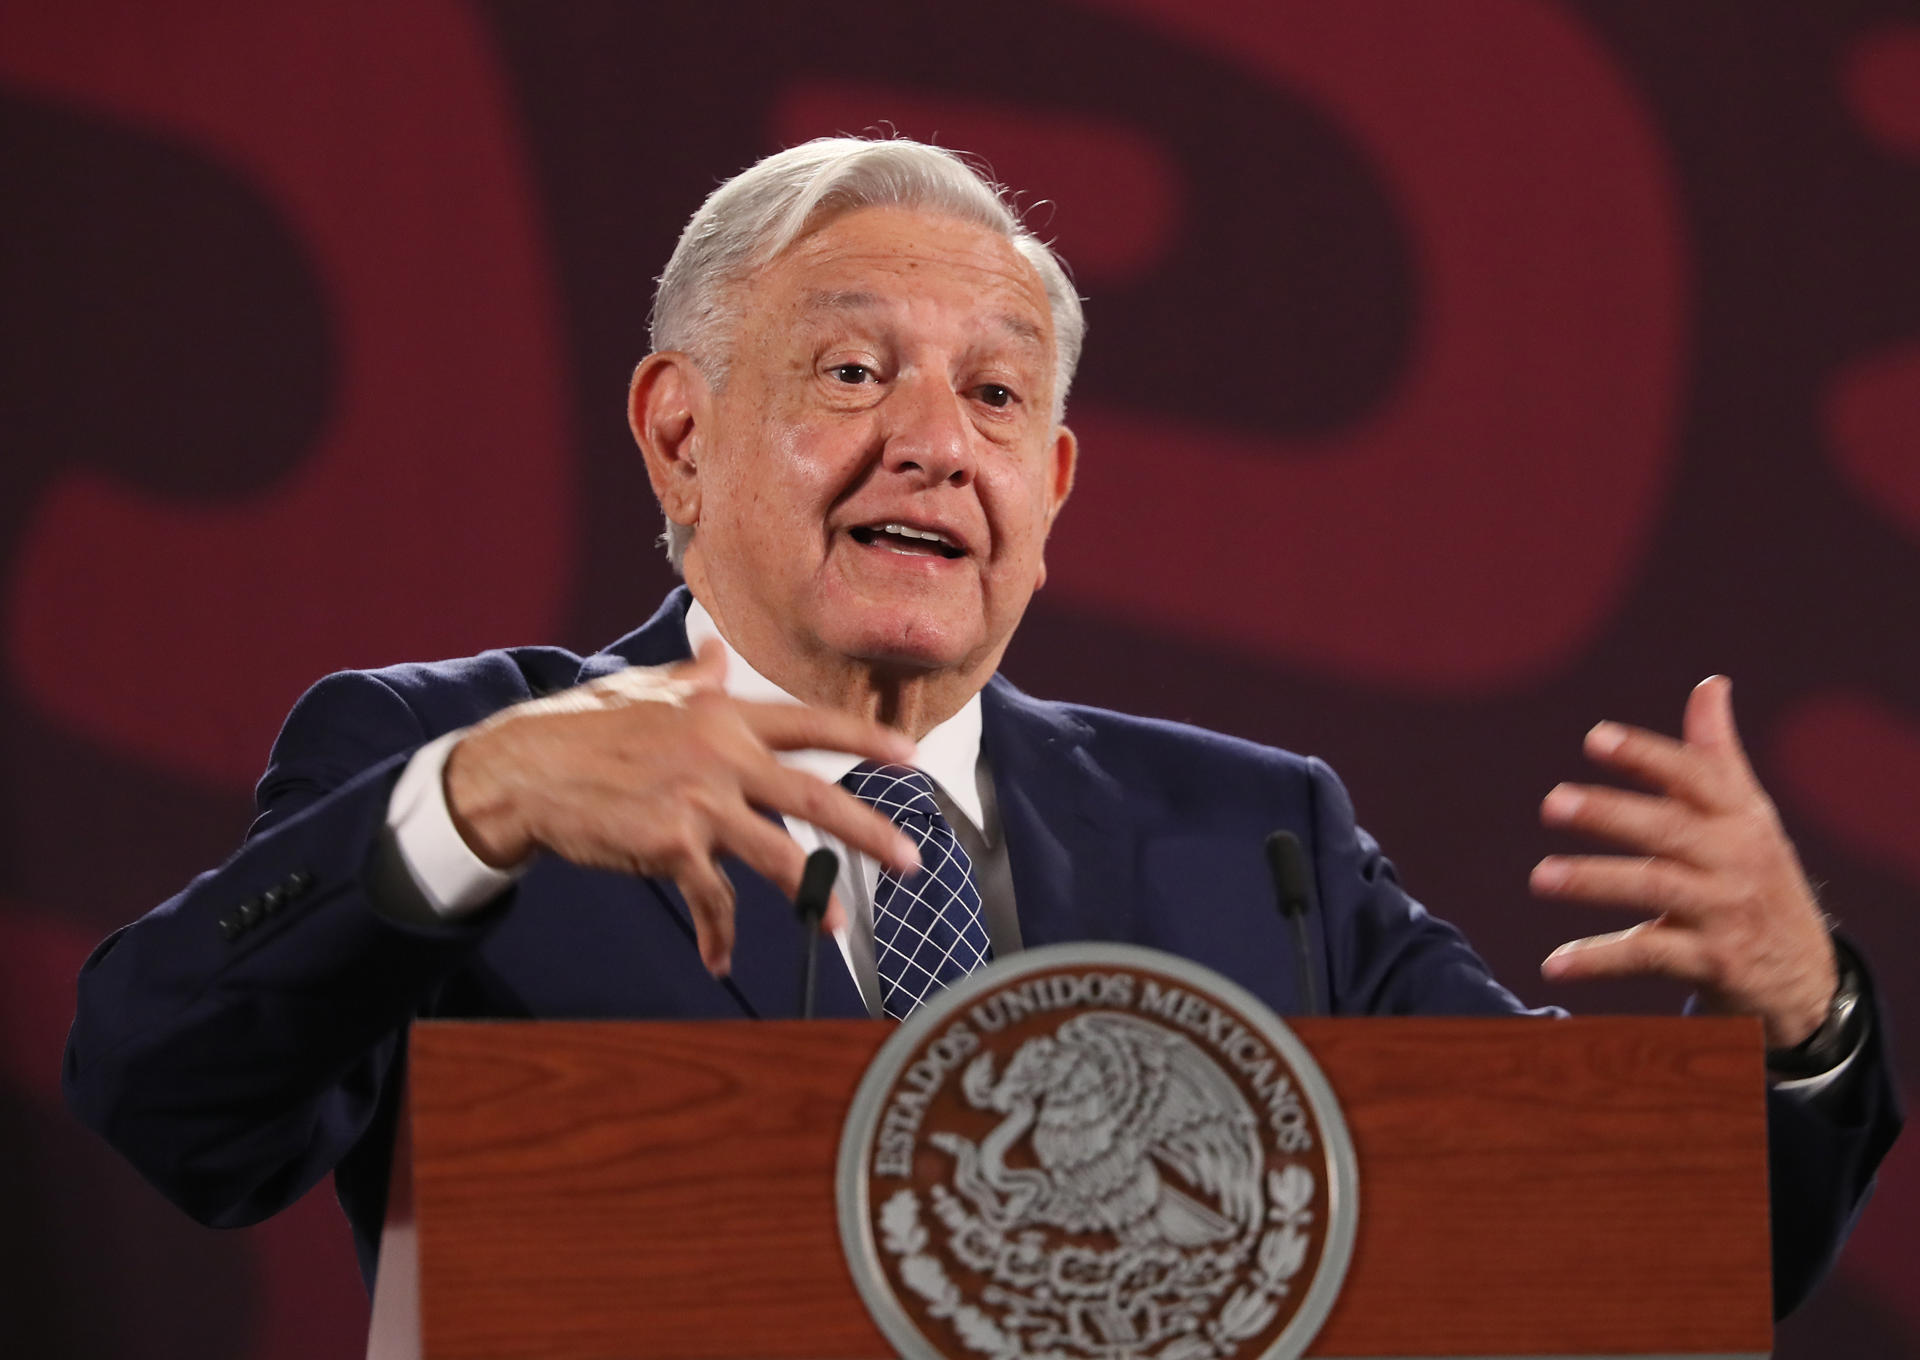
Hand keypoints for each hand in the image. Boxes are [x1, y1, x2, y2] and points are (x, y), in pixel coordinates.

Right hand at [442, 641, 920, 976]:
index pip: (809, 724)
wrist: (526, 771)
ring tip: (839, 924)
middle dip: (868, 830)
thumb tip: (716, 650)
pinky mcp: (670, 846)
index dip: (863, 741)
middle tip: (911, 859)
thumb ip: (692, 677)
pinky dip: (720, 933)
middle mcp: (720, 755)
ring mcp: (698, 802)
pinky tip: (720, 958)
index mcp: (722, 715)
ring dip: (813, 894)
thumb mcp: (644, 690)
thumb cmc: (583, 728)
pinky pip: (713, 898)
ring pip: (777, 853)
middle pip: (813, 795)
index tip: (909, 757)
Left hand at [1531, 675, 1837, 1048]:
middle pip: (1669, 830)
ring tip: (1540, 878)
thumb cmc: (1759, 878)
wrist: (1806, 977)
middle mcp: (1737, 859)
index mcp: (1741, 816)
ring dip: (1594, 881)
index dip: (1647, 755)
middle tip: (1552, 803)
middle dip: (1610, 814)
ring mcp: (1726, 911)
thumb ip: (1716, 754)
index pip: (1696, 776)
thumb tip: (1710, 682)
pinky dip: (1599, 959)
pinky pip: (1649, 956)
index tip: (1596, 738)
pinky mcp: (1715, 962)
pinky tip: (1553, 964)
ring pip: (1655, 888)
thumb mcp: (1748, 816)